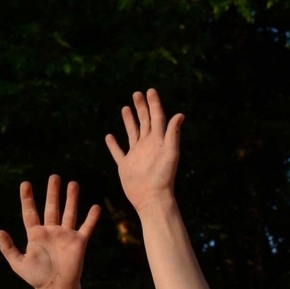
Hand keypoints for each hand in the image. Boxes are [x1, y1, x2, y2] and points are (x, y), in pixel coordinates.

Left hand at [0, 176, 98, 288]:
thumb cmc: (36, 278)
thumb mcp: (18, 264)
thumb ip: (8, 248)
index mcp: (36, 234)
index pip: (30, 212)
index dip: (27, 198)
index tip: (25, 184)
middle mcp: (51, 231)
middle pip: (52, 207)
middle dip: (53, 192)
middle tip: (54, 177)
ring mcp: (65, 235)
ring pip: (69, 212)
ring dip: (71, 198)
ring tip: (73, 183)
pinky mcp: (78, 242)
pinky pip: (86, 227)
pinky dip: (91, 218)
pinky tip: (95, 207)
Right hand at [106, 89, 183, 211]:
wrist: (152, 198)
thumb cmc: (163, 177)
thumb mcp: (170, 152)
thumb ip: (173, 133)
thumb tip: (180, 114)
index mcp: (158, 140)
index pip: (157, 117)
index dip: (154, 104)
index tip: (150, 91)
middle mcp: (147, 145)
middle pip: (144, 122)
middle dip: (142, 107)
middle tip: (137, 93)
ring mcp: (136, 155)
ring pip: (132, 133)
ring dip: (129, 121)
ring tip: (126, 108)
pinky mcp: (126, 166)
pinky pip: (118, 152)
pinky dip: (113, 145)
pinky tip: (109, 136)